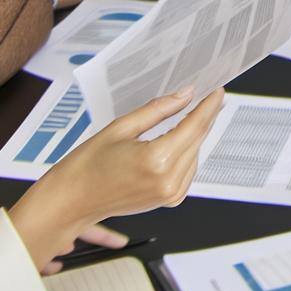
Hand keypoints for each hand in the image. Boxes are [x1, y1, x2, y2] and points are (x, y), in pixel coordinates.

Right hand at [9, 87, 224, 269]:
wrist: (72, 200)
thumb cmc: (87, 165)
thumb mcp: (121, 127)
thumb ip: (158, 110)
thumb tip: (185, 95)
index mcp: (157, 160)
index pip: (195, 126)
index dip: (209, 105)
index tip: (217, 90)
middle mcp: (168, 180)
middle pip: (199, 140)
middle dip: (205, 116)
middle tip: (209, 96)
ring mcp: (170, 194)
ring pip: (196, 155)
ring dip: (197, 135)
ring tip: (194, 113)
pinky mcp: (169, 201)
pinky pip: (188, 170)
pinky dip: (188, 153)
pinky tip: (181, 139)